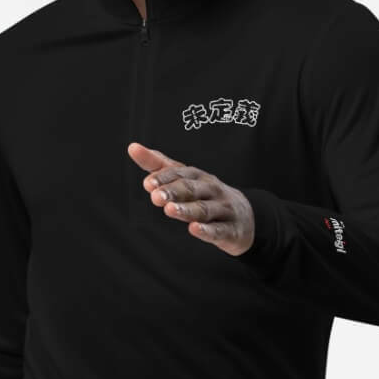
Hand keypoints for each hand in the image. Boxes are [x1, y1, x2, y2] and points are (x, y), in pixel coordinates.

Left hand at [127, 142, 255, 256]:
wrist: (246, 217)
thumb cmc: (207, 196)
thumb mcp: (186, 179)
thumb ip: (159, 165)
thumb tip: (133, 147)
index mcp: (198, 177)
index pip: (180, 174)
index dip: (164, 178)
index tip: (148, 183)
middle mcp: (211, 189)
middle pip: (191, 189)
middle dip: (173, 192)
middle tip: (155, 197)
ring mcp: (223, 209)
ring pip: (204, 209)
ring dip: (187, 210)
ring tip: (170, 210)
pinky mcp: (230, 230)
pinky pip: (218, 230)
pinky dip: (207, 230)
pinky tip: (194, 229)